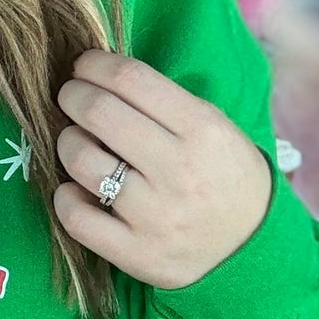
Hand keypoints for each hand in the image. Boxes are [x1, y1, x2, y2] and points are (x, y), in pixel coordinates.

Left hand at [53, 48, 272, 291]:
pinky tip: (77, 189)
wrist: (252, 246)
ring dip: (68, 142)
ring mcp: (156, 216)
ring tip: (76, 142)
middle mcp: (179, 171)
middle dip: (72, 95)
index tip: (83, 66)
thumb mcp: (214, 127)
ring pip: (79, 161)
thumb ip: (163, 102)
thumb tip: (97, 75)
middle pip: (98, 112)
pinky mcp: (136, 253)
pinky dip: (65, 196)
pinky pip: (75, 217)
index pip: (131, 79)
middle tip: (71, 97)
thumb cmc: (223, 174)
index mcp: (203, 130)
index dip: (95, 65)